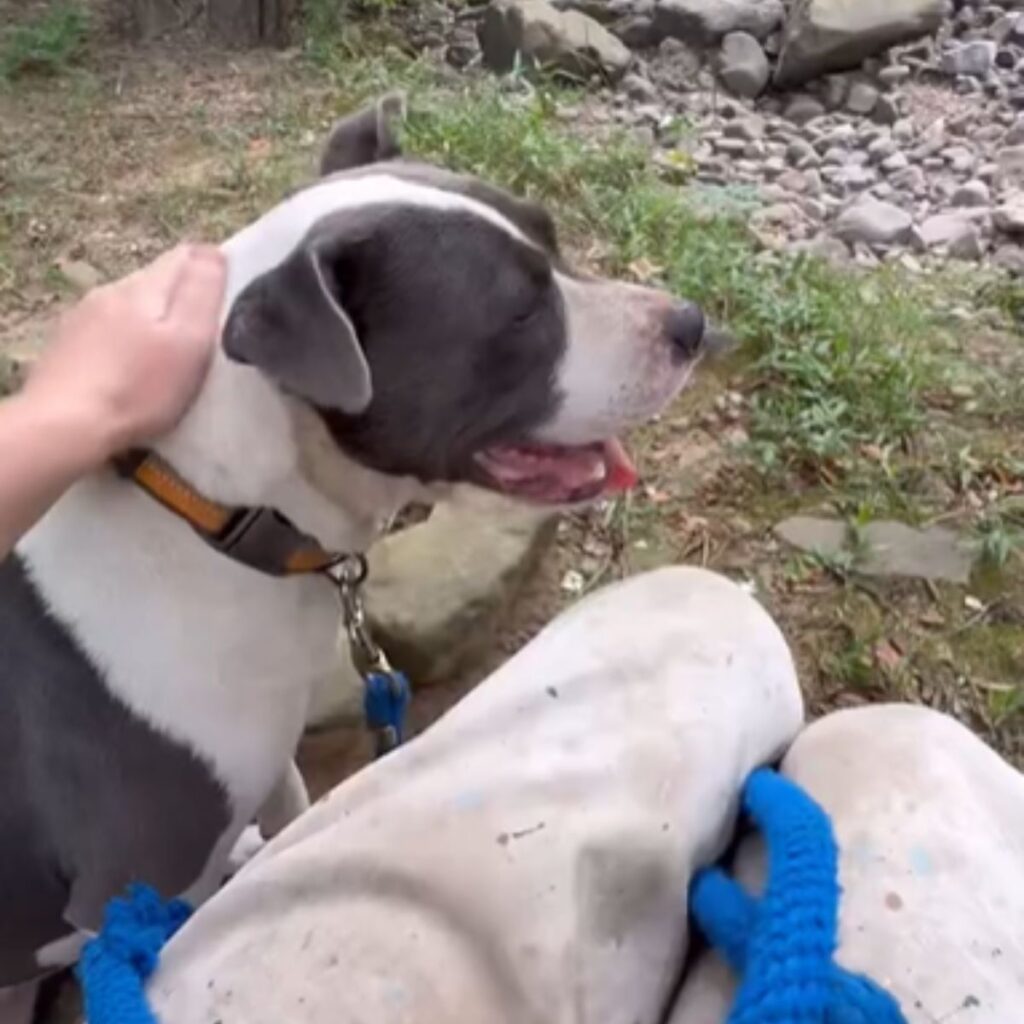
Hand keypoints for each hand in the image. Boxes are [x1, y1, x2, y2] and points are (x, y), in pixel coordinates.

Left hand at [24, 244, 225, 462]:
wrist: (65, 425)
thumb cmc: (139, 389)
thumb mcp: (188, 341)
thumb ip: (202, 292)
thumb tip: (214, 251)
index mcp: (144, 287)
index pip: (186, 256)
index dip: (213, 272)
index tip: (229, 302)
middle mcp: (111, 290)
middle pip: (158, 281)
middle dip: (183, 299)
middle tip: (205, 336)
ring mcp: (83, 315)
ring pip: (131, 305)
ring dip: (153, 321)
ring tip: (170, 354)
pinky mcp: (68, 343)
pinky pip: (109, 329)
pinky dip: (127, 340)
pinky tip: (132, 368)